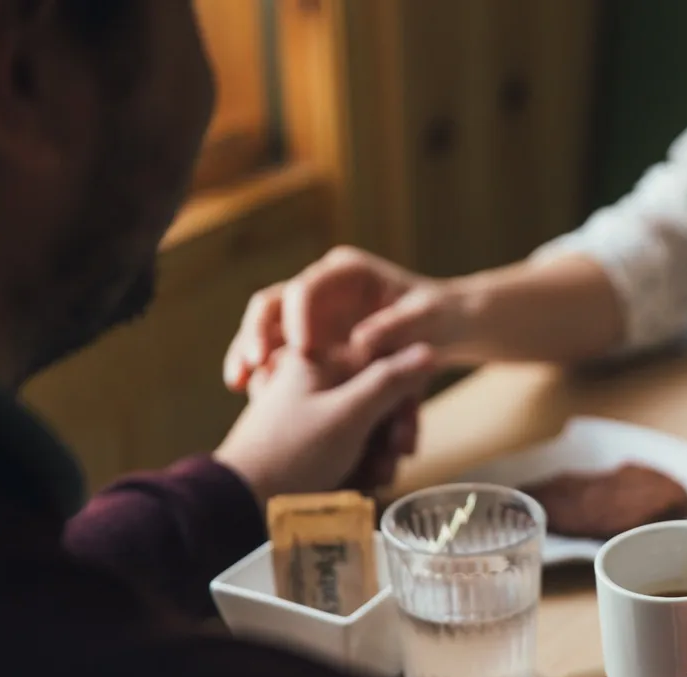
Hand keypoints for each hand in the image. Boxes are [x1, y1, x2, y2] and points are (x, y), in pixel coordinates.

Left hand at [214, 343, 435, 504]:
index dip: (403, 399)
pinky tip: (359, 484)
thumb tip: (428, 349)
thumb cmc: (292, 454)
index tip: (404, 433)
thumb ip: (390, 381)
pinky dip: (359, 464)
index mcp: (319, 359)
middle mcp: (315, 380)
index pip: (383, 363)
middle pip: (377, 398)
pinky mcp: (309, 440)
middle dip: (390, 434)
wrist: (241, 501)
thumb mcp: (348, 414)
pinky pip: (349, 445)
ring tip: (373, 479)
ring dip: (378, 455)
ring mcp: (311, 411)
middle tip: (393, 461)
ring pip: (367, 425)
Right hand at [223, 246, 460, 392]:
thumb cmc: (440, 318)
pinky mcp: (310, 339)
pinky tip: (250, 393)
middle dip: (257, 332)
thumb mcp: (428, 320)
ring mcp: (312, 313)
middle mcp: (322, 287)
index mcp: (347, 272)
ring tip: (239, 383)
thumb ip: (397, 327)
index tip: (302, 350)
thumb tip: (362, 340)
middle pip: (273, 303)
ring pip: (266, 328)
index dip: (299, 316)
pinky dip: (262, 370)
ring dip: (248, 352)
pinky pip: (276, 352)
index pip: (308, 286)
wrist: (446, 329)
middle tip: (253, 364)